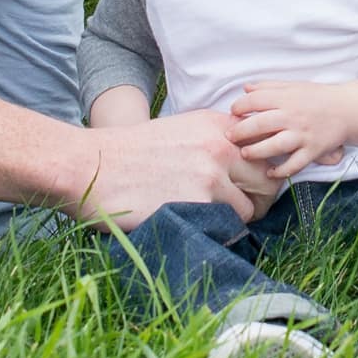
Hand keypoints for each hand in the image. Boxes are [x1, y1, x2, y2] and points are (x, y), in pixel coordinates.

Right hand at [71, 107, 255, 230]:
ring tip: (212, 223)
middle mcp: (222, 144)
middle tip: (243, 214)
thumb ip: (214, 142)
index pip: (267, 151)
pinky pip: (226, 226)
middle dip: (260, 201)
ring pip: (249, 208)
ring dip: (235, 221)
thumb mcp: (181, 132)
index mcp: (218, 125)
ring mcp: (212, 173)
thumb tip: (245, 165)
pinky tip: (195, 227)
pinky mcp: (198, 201)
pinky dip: (216, 232)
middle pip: (269, 180)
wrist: (89, 165)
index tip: (251, 189)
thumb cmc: (130, 154)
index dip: (263, 174)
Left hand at [228, 79, 357, 179]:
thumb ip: (269, 87)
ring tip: (245, 154)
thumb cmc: (317, 97)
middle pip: (261, 124)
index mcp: (287, 98)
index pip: (256, 100)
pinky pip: (295, 164)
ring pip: (276, 145)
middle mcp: (293, 116)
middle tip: (230, 136)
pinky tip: (270, 173)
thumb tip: (245, 88)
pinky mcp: (313, 150)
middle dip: (241, 131)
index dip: (240, 106)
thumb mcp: (293, 86)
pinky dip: (282, 171)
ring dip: (257, 151)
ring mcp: (303, 135)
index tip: (234, 112)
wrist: (347, 109)